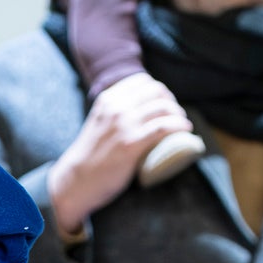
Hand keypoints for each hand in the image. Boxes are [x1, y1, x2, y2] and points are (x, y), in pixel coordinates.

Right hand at [45, 74, 191, 236]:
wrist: (75, 182)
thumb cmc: (90, 157)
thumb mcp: (99, 123)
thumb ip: (115, 113)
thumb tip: (140, 110)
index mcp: (108, 99)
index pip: (142, 81)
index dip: (159, 90)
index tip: (165, 102)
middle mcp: (116, 107)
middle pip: (156, 91)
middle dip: (171, 101)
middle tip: (176, 114)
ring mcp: (124, 125)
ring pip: (163, 107)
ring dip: (178, 114)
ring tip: (183, 123)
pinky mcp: (131, 144)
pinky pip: (163, 127)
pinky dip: (179, 126)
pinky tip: (186, 129)